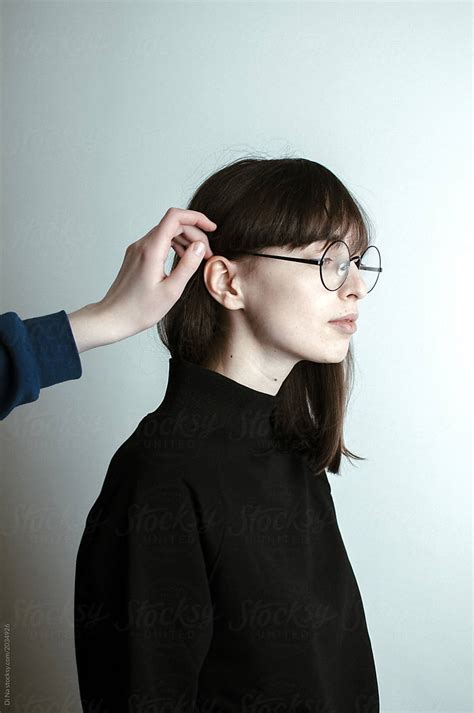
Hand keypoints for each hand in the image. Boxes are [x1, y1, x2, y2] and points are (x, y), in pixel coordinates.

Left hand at [68, 207, 215, 352]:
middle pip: (173, 224)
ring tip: (198, 259)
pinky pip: (158, 242)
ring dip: (186, 240)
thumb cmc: (140, 310)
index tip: (212, 228)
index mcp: (151, 250)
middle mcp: (142, 245)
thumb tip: (201, 246)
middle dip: (195, 234)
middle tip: (208, 255)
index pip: (175, 217)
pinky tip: (182, 260)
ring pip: (166, 232)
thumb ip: (187, 266)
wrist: (113, 317)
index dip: (196, 218)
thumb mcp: (171, 291)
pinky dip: (174, 245)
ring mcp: (137, 249)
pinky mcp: (136, 256)